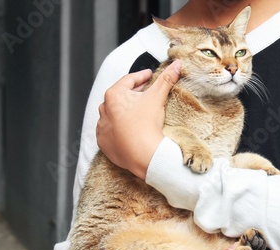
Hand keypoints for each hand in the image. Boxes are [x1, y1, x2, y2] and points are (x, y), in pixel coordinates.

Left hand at [96, 60, 180, 179]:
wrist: (144, 155)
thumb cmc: (147, 125)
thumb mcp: (158, 98)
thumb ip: (166, 79)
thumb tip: (177, 64)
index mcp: (113, 95)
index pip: (129, 80)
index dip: (142, 77)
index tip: (149, 76)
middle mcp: (103, 109)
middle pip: (120, 97)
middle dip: (133, 94)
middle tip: (145, 93)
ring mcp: (102, 127)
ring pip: (113, 114)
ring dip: (123, 112)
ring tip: (136, 113)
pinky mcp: (103, 142)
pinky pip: (109, 132)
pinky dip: (117, 129)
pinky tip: (127, 130)